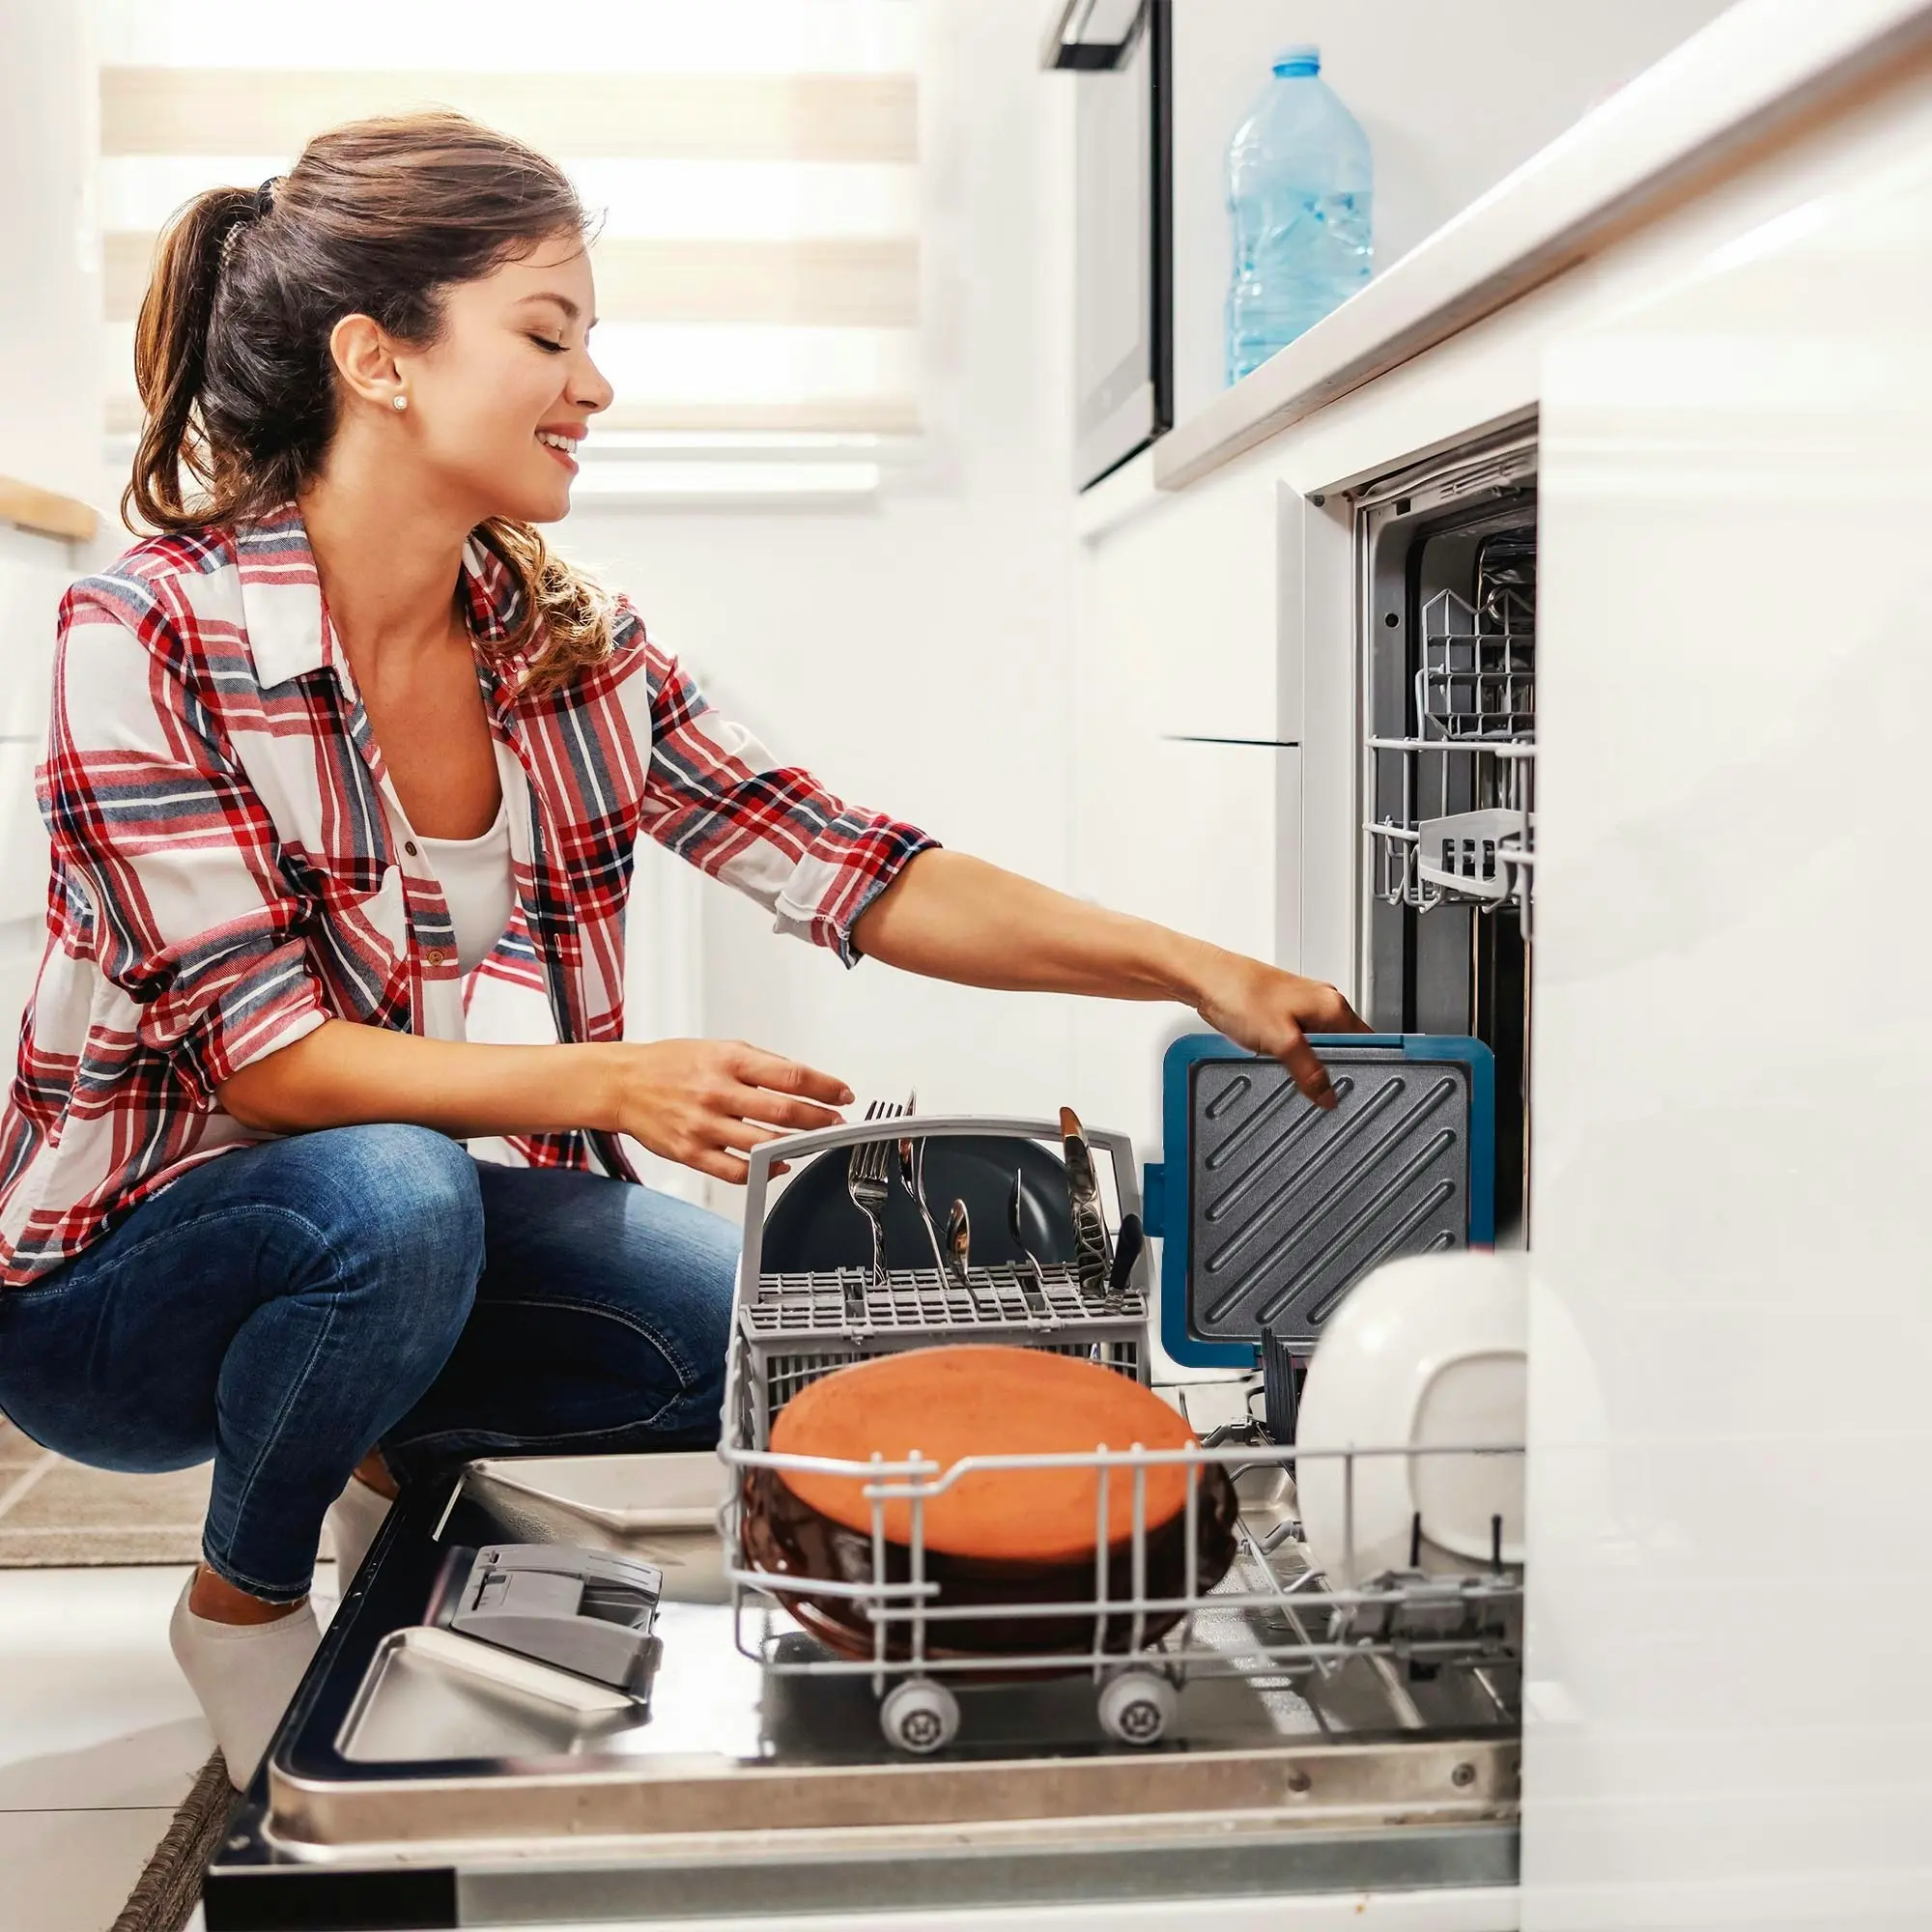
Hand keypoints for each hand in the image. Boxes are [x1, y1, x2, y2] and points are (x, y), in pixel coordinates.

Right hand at [607, 1038, 849, 1183]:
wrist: (622, 1083)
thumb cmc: (671, 1064)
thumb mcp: (719, 1048)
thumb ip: (760, 1064)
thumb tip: (802, 1080)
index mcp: (728, 1061)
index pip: (790, 1075)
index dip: (824, 1087)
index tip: (843, 1094)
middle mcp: (717, 1092)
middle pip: (784, 1111)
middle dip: (820, 1120)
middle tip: (837, 1122)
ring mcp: (704, 1125)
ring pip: (764, 1144)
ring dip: (797, 1146)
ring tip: (813, 1144)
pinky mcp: (691, 1152)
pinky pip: (735, 1170)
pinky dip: (763, 1171)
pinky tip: (778, 1166)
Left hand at [1190, 953, 1368, 1107]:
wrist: (1206, 979)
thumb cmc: (1240, 994)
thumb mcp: (1282, 1041)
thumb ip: (1309, 1072)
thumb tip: (1328, 1096)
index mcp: (1334, 1006)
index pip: (1369, 1043)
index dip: (1361, 1069)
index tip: (1351, 1092)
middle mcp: (1323, 1003)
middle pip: (1344, 1047)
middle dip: (1332, 1070)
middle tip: (1317, 1088)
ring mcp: (1303, 1007)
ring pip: (1319, 1045)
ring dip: (1309, 1063)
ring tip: (1294, 1072)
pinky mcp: (1283, 1013)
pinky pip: (1299, 1041)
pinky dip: (1293, 1055)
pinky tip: (1278, 1060)